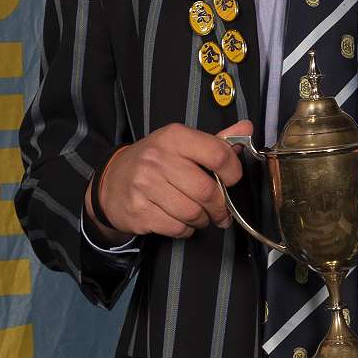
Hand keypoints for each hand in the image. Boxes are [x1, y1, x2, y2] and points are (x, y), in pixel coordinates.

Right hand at [88, 121, 252, 241]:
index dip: (233, 172)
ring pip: (193, 213)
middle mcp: (158, 158)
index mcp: (174, 137)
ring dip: (202, 220)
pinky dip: (185, 229)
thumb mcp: (181, 144)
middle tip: (220, 211)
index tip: (231, 180)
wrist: (111, 181)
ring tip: (199, 216)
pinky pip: (176, 228)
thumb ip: (215, 140)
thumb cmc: (154, 161)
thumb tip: (246, 127)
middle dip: (220, 207)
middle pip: (207, 191)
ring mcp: (145, 185)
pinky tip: (180, 221)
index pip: (218, 154)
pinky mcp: (139, 211)